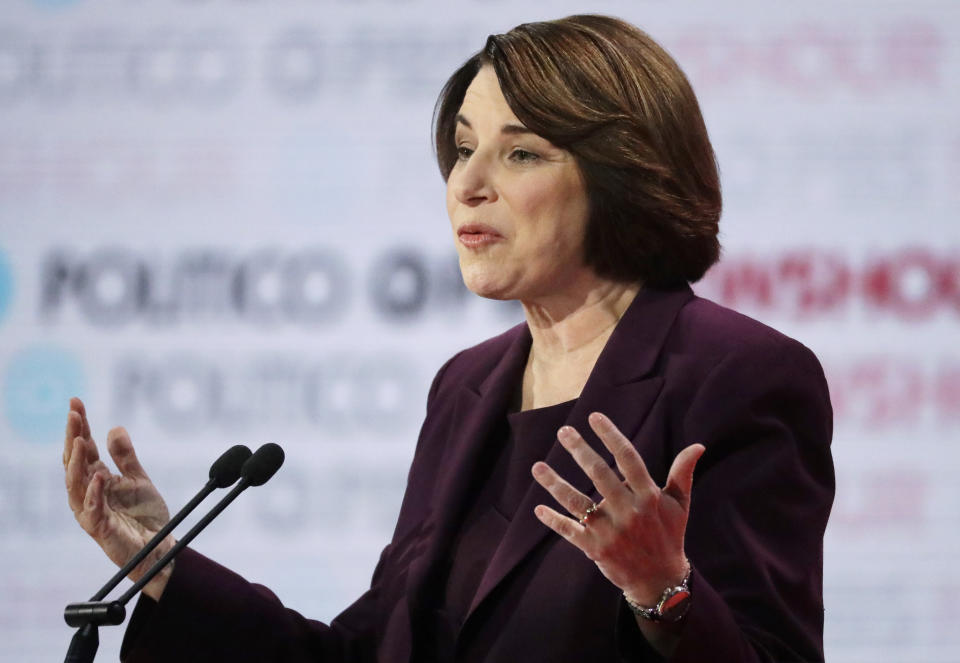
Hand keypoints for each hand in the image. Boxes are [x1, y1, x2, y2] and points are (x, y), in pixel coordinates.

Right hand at [63, 397, 174, 599]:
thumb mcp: (139, 479)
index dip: (78, 426)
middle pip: (74, 461)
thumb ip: (126, 456)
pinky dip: (94, 492)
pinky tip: (98, 475)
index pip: (83, 448)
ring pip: (75, 484)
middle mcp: (88, 493)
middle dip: (72, 437)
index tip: (75, 402)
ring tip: (80, 440)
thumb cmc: (144, 515)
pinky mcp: (99, 528)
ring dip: (77, 462)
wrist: (160, 546)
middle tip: (73, 413)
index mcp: (96, 478)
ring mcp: (91, 510)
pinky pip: (92, 509)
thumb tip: (114, 427)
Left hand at [531, 411, 703, 607]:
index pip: (628, 458)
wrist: (660, 580)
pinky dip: (553, 520)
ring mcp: (610, 531)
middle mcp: (628, 512)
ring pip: (577, 503)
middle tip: (564, 431)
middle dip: (580, 450)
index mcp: (649, 497)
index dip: (611, 436)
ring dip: (555, 484)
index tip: (594, 416)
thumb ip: (682, 473)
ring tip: (538, 466)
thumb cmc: (668, 535)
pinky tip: (538, 509)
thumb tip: (697, 445)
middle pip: (599, 474)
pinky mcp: (595, 548)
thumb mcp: (679, 505)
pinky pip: (569, 531)